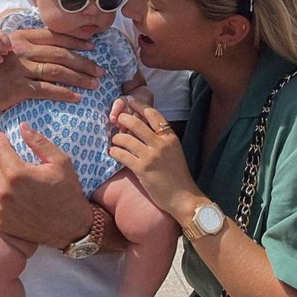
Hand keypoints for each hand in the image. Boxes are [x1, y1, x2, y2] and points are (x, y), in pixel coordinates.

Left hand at [0, 124, 92, 246]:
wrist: (71, 227)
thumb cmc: (68, 192)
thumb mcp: (60, 161)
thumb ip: (39, 143)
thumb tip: (22, 127)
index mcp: (18, 174)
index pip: (0, 150)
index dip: (1, 140)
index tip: (2, 136)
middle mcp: (5, 192)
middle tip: (6, 153)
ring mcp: (1, 209)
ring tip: (5, 170)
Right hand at [7, 28, 102, 91]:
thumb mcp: (5, 49)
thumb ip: (25, 47)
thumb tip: (45, 49)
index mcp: (22, 38)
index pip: (55, 36)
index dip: (76, 41)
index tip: (92, 46)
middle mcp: (24, 51)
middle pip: (61, 54)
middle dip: (84, 62)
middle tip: (100, 70)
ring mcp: (22, 69)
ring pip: (58, 71)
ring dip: (79, 77)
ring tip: (94, 84)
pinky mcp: (19, 88)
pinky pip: (47, 90)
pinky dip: (64, 93)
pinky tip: (77, 97)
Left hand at [109, 99, 199, 216]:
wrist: (183, 197)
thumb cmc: (177, 175)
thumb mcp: (174, 151)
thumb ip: (161, 140)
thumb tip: (141, 130)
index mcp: (170, 137)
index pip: (153, 114)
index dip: (139, 105)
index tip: (129, 100)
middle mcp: (161, 143)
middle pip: (136, 123)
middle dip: (123, 119)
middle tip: (116, 119)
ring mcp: (151, 156)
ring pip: (126, 139)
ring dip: (116, 138)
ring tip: (114, 140)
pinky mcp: (142, 169)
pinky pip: (122, 155)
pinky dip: (115, 152)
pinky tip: (113, 152)